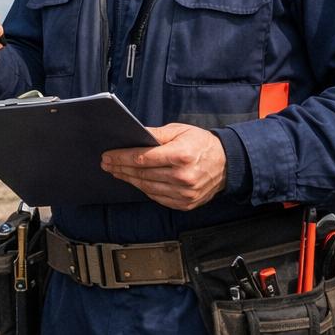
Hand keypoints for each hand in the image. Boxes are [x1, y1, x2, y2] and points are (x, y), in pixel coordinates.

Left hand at [100, 123, 226, 210]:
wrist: (227, 163)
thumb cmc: (202, 144)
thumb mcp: (180, 130)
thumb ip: (156, 134)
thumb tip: (134, 135)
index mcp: (181, 155)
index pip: (142, 158)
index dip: (121, 157)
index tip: (108, 155)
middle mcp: (183, 177)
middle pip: (142, 174)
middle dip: (120, 168)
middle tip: (107, 164)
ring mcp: (184, 193)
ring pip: (147, 187)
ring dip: (129, 180)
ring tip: (117, 172)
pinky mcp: (185, 203)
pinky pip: (158, 198)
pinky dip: (144, 189)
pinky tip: (135, 182)